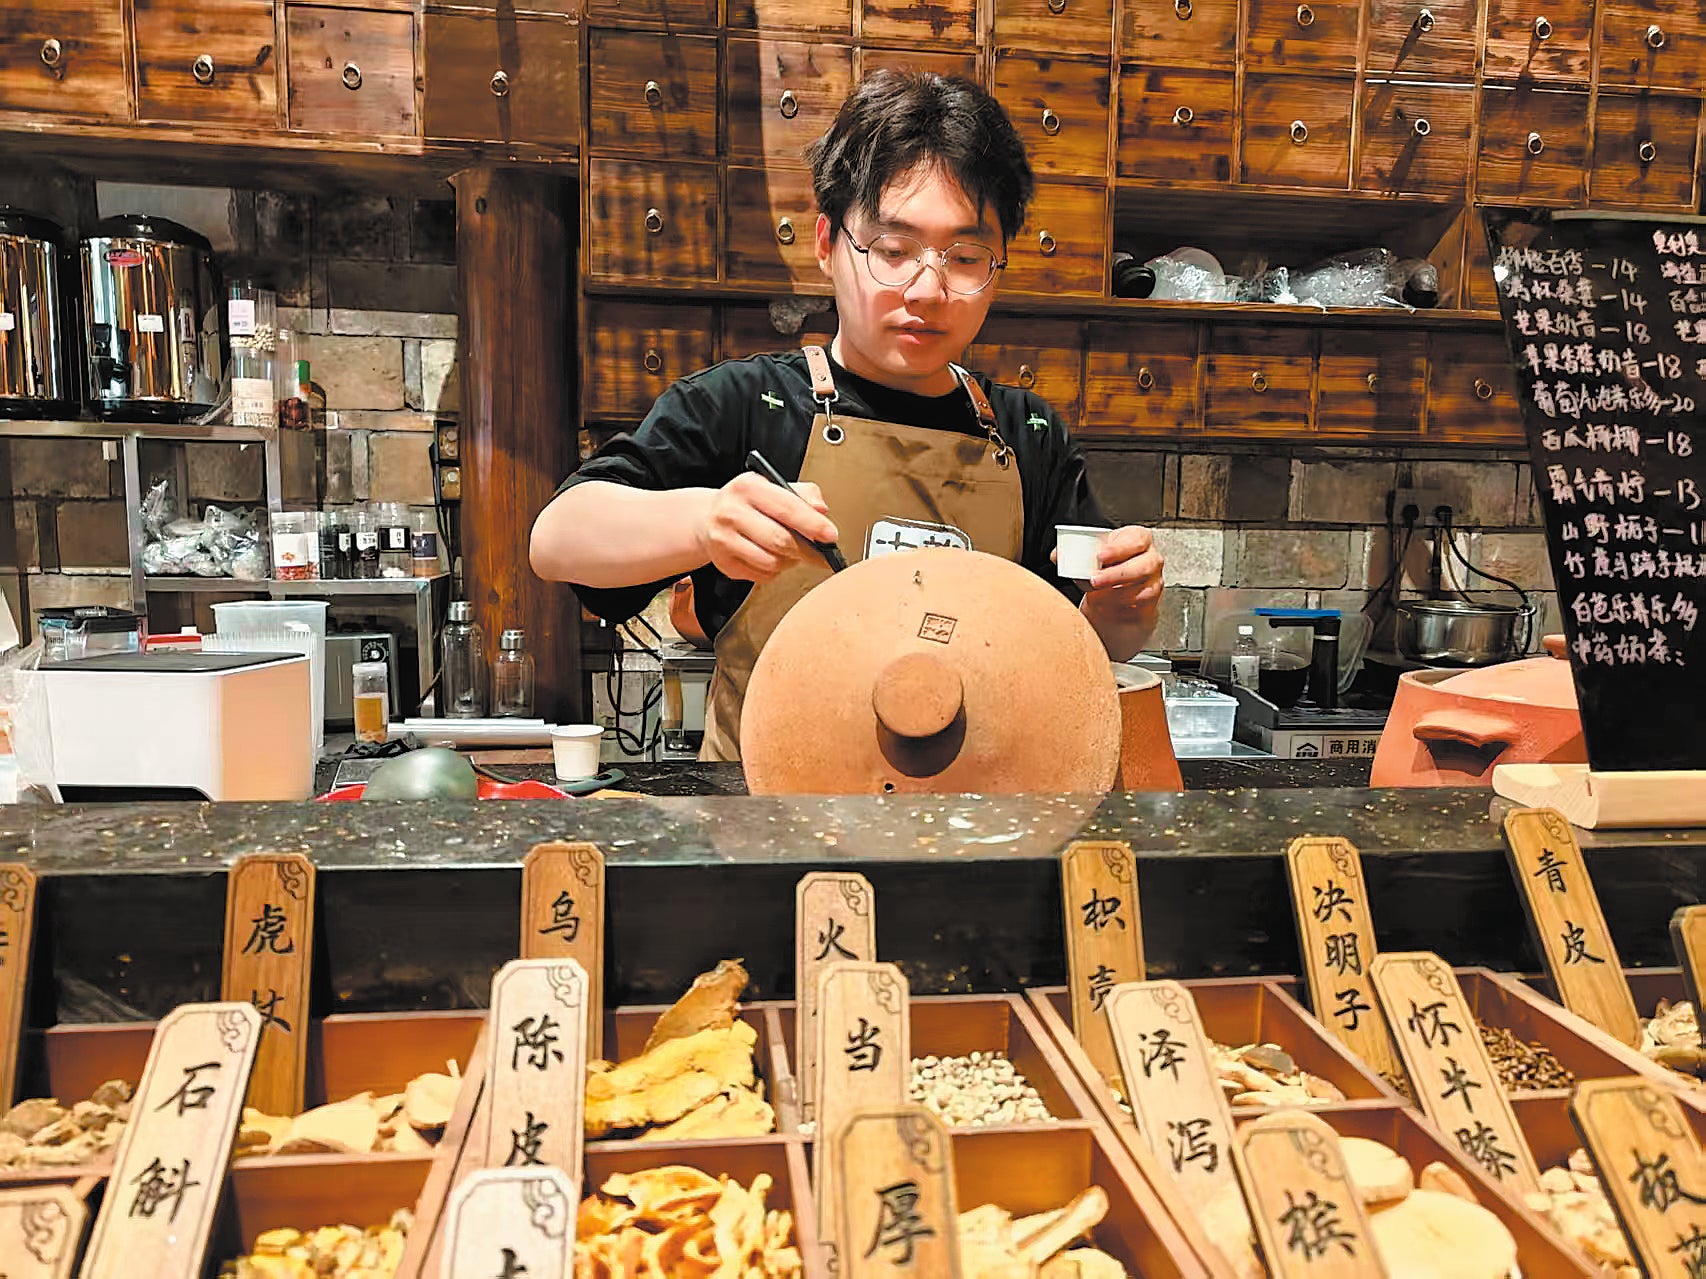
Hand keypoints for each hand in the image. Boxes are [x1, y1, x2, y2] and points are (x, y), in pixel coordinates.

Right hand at [698, 472, 838, 582]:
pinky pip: (762, 575)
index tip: (831, 536)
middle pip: (781, 540)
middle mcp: (730, 511)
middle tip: (821, 555)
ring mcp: (723, 539)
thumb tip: (821, 510)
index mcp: (748, 486)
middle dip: (807, 551)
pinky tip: (771, 557)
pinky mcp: (723, 563)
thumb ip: (802, 494)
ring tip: (791, 552)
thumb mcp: (774, 487)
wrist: (709, 517)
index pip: (787, 508)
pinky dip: (774, 571)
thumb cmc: (749, 503)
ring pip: (772, 562)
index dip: (813, 525)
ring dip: (789, 561)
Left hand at [1077, 525, 1164, 650]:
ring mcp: (1153, 578)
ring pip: (1141, 586)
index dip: (1119, 548)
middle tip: (1094, 579)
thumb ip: (1074, 552)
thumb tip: (1057, 555)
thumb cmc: (1108, 565)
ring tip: (1097, 592)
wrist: (1119, 590)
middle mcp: (1150, 557)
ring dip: (1118, 590)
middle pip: (1142, 565)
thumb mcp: (1095, 554)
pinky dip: (1122, 602)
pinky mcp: (1150, 597)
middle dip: (1117, 573)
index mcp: (1137, 538)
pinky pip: (1140, 601)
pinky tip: (1109, 601)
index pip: (1135, 539)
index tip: (1100, 556)